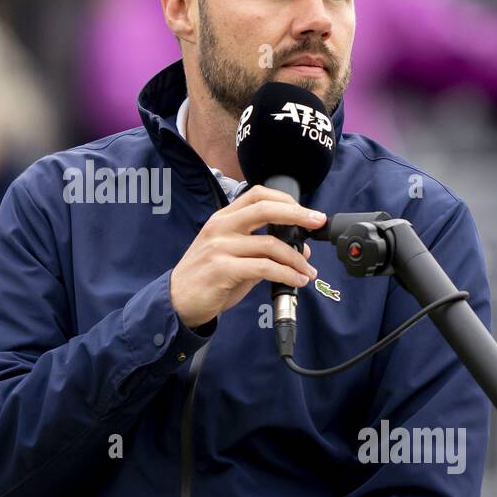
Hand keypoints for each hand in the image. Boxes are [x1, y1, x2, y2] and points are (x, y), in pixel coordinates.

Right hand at [169, 185, 324, 329]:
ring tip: (308, 271)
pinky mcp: (222, 269)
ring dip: (296, 258)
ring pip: (270, 244)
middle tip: (318, 222)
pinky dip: (287, 274)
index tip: (307, 212)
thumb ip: (264, 251)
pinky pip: (264, 267)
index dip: (286, 200)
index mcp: (223, 218)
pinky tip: (296, 281)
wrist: (177, 301)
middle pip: (265, 209)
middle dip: (298, 214)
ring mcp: (219, 247)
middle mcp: (220, 227)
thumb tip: (300, 249)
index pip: (257, 195)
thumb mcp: (234, 257)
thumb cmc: (207, 277)